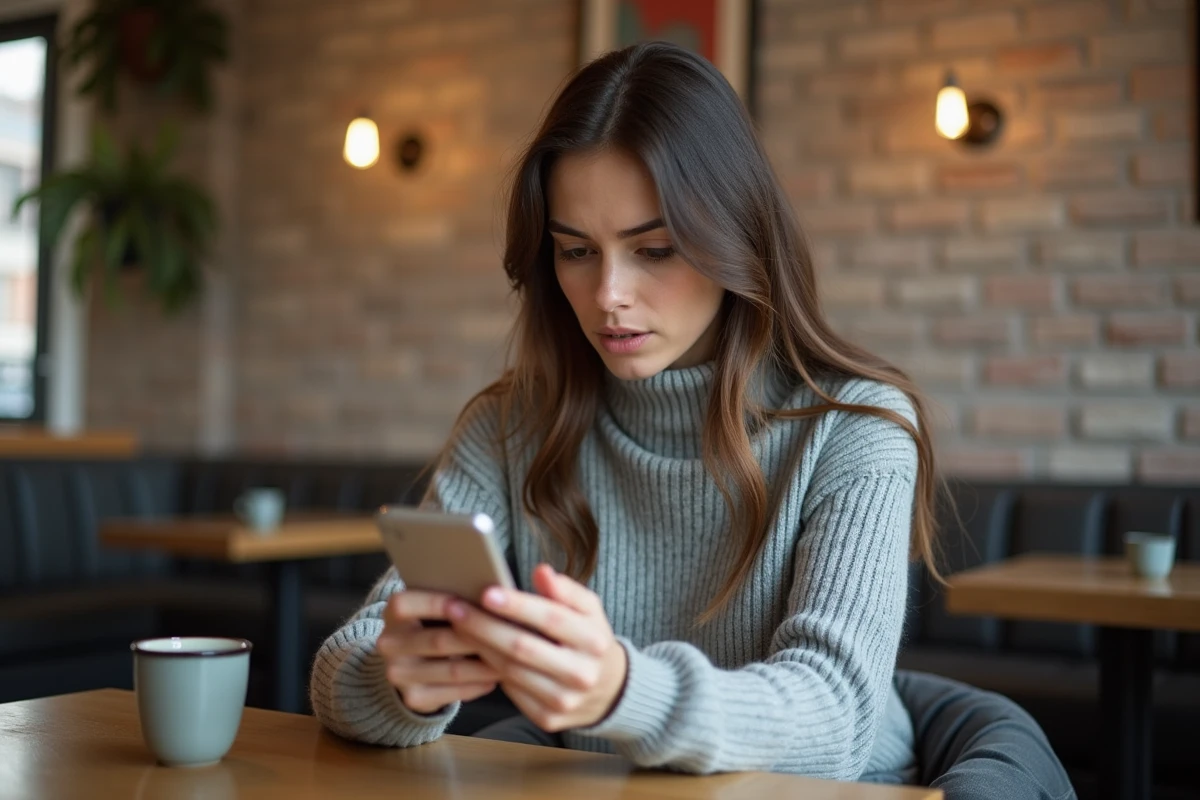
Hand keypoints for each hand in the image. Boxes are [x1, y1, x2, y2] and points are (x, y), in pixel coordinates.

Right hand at [376, 589, 502, 714]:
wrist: (413, 661)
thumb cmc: (436, 622)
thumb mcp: (434, 606)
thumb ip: (453, 598)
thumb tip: (490, 592)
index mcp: (394, 612)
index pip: (407, 605)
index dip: (438, 603)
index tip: (474, 599)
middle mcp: (389, 643)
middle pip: (439, 640)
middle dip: (478, 636)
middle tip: (510, 633)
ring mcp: (398, 674)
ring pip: (452, 669)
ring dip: (486, 664)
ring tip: (513, 657)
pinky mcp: (413, 698)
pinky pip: (454, 692)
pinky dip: (479, 684)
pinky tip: (497, 677)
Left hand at [448, 564, 627, 731]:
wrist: (609, 689)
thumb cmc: (588, 640)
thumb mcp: (589, 610)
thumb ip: (566, 590)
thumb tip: (541, 572)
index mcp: (594, 640)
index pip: (551, 618)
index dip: (517, 605)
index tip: (486, 592)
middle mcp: (582, 673)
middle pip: (522, 647)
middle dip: (484, 626)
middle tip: (455, 609)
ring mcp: (564, 700)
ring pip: (510, 671)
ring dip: (480, 647)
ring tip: (458, 626)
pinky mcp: (548, 719)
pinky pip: (510, 692)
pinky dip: (491, 670)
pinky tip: (476, 652)